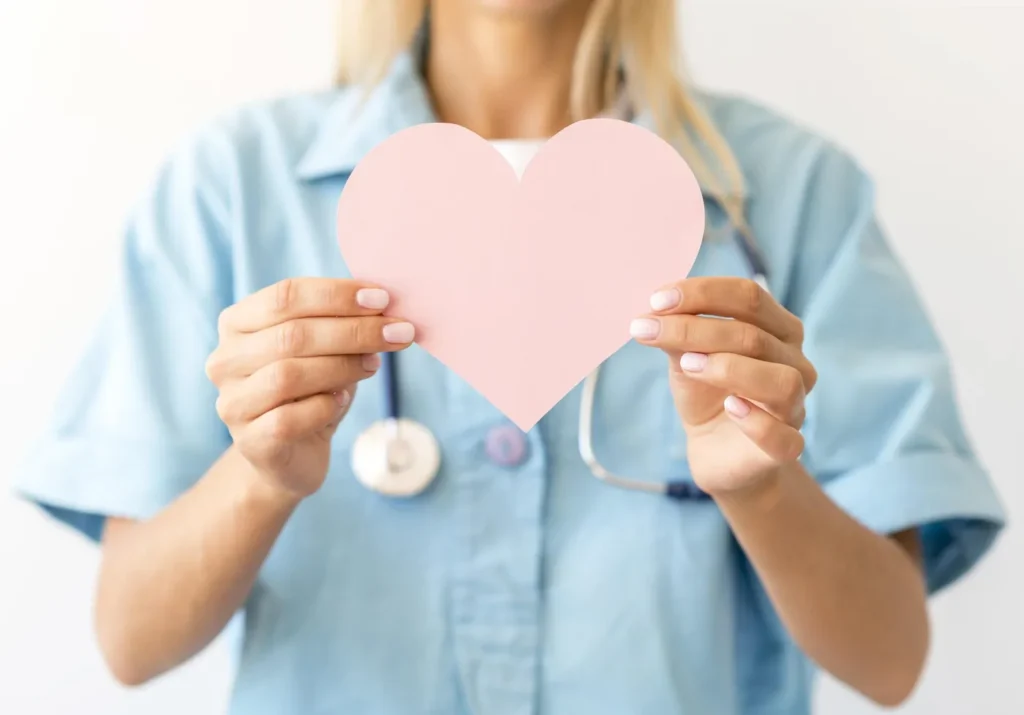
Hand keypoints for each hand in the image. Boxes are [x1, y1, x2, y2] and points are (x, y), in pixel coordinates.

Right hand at [205, 278, 413, 498]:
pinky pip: (289, 419)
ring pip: (288, 375)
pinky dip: (324, 407)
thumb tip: (383, 309)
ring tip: (374, 364)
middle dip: (352, 331)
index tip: (383, 300)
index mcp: (237, 323)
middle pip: (291, 335)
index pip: (285, 296)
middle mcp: (225, 360)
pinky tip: (341, 401)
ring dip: (342, 366)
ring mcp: (232, 403)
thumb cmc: (311, 390)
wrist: (294, 453)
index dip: (336, 295)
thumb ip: (342, 323)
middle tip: (397, 332)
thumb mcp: (325, 349)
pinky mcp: (249, 442)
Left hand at [630, 277, 816, 497]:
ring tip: (687, 366)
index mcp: (779, 330)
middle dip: (695, 329)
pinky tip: (729, 407)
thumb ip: (678, 334)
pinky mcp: (787, 448)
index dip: (703, 293)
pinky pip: (783, 437)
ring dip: (729, 368)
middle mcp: (796, 364)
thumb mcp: (686, 357)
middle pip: (754, 335)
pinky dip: (756, 421)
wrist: (713, 450)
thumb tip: (655, 311)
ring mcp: (796, 408)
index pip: (750, 297)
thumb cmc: (707, 394)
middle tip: (648, 330)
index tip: (655, 300)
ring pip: (780, 381)